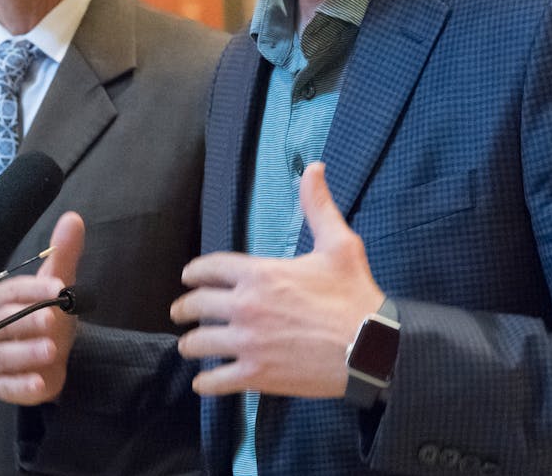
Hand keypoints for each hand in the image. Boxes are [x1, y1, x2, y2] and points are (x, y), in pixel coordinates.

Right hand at [0, 211, 84, 404]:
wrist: (56, 352)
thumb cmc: (50, 312)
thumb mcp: (59, 283)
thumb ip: (63, 253)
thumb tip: (73, 218)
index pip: (8, 291)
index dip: (32, 289)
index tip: (60, 288)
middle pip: (0, 323)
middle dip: (27, 320)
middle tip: (53, 319)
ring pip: (1, 356)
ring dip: (26, 353)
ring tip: (52, 349)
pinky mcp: (3, 386)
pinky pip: (7, 387)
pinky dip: (23, 386)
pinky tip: (41, 383)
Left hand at [170, 162, 384, 397]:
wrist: (371, 347)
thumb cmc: (355, 296)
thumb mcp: (339, 244)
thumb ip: (318, 207)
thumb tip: (314, 169)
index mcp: (260, 273)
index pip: (210, 268)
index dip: (194, 272)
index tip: (188, 278)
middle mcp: (246, 307)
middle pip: (197, 306)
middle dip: (184, 308)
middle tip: (180, 313)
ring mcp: (248, 343)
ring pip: (200, 344)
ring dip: (191, 345)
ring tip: (189, 346)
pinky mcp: (257, 376)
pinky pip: (217, 381)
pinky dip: (206, 383)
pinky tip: (202, 383)